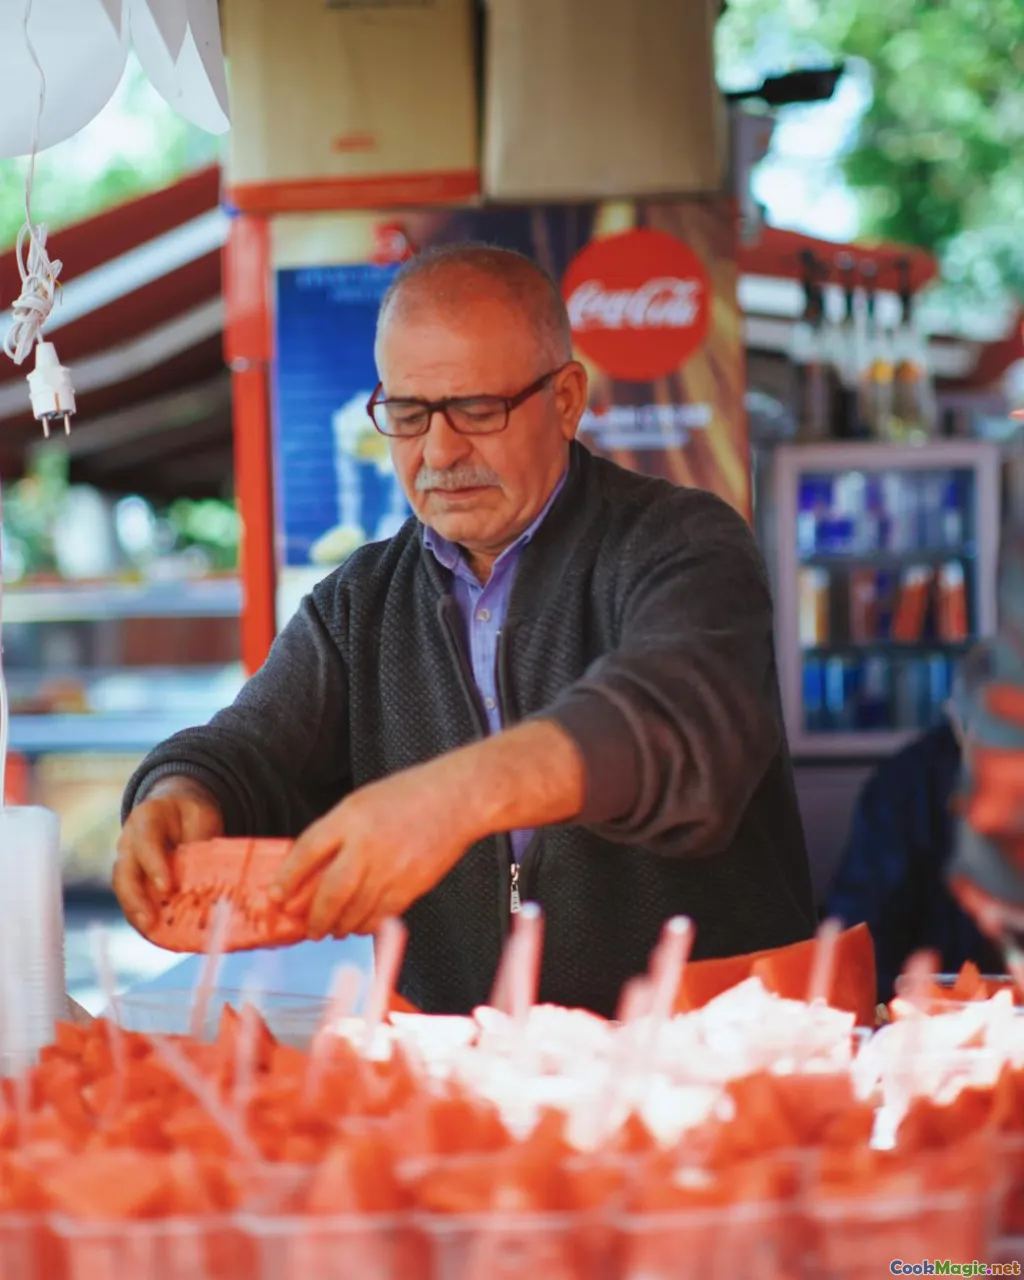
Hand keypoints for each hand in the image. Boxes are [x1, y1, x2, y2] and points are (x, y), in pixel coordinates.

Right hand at [114, 777, 223, 929]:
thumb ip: (200, 841)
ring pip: (123, 890)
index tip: (167, 888)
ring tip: (151, 933)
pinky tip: (156, 934)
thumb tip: (209, 875)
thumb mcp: (201, 816)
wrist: (176, 810)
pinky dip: (141, 917)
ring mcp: (127, 862)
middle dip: (135, 899)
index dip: (154, 866)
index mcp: (147, 818)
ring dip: (135, 913)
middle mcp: (129, 842)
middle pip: (123, 871)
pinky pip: (132, 900)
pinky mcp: (133, 880)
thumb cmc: (191, 814)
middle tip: (150, 921)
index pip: (146, 841)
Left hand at [271, 762, 478, 939]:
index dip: (288, 878)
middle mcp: (367, 845)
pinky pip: (380, 916)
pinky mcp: (411, 885)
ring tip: (332, 929)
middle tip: (308, 927)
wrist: (456, 799)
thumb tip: (310, 867)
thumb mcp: (362, 801)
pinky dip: (365, 925)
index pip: (307, 851)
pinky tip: (358, 925)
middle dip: (314, 916)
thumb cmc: (409, 795)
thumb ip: (336, 831)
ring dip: (338, 925)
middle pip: (330, 892)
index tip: (277, 896)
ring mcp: (391, 868)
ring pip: (354, 911)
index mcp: (351, 817)